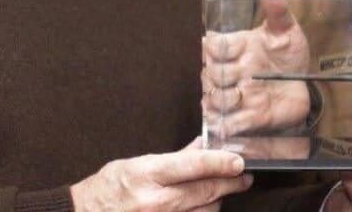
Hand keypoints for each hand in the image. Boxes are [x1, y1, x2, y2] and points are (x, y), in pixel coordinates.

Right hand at [70, 138, 252, 211]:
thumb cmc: (108, 188)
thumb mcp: (138, 164)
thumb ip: (173, 158)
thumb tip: (201, 146)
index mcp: (148, 176)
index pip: (193, 165)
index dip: (220, 162)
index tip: (239, 161)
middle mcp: (155, 202)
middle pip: (205, 191)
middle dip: (230, 183)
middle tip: (243, 177)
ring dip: (215, 201)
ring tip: (218, 192)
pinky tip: (202, 207)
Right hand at [203, 0, 310, 136]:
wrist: (305, 86)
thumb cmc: (289, 55)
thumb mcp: (287, 32)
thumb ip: (279, 14)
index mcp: (237, 46)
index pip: (214, 45)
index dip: (216, 47)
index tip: (230, 48)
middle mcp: (230, 71)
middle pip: (210, 73)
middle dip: (219, 74)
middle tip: (237, 72)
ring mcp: (235, 95)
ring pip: (214, 98)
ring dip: (222, 99)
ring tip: (238, 96)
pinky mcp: (244, 119)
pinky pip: (228, 124)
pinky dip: (229, 124)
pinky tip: (235, 121)